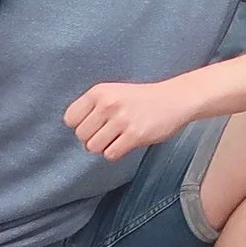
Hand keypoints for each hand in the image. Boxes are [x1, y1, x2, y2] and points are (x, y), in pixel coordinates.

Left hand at [64, 76, 198, 158]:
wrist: (175, 99)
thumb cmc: (143, 98)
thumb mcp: (114, 92)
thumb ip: (93, 107)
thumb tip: (77, 130)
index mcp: (99, 92)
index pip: (70, 119)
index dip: (80, 125)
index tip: (94, 125)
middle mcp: (108, 104)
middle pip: (81, 135)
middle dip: (92, 138)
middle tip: (108, 133)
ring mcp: (122, 120)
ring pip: (94, 147)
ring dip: (104, 147)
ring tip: (117, 138)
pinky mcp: (135, 135)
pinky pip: (110, 154)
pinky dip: (116, 153)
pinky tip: (126, 143)